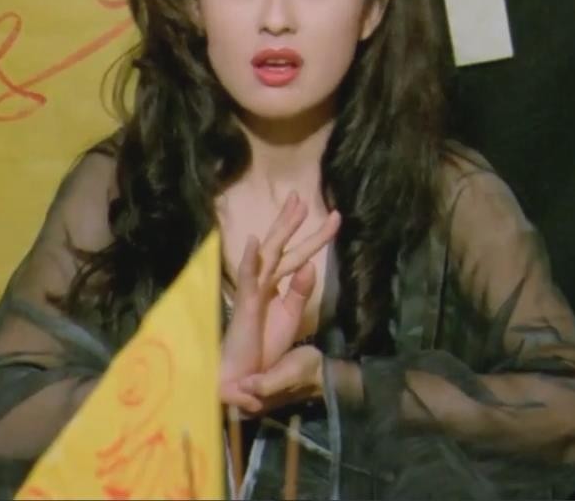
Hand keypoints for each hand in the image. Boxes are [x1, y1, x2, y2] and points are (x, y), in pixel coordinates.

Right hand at [219, 193, 339, 409]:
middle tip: (302, 196)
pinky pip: (248, 278)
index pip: (295, 256)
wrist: (244, 378)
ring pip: (270, 254)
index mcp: (275, 286)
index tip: (331, 217)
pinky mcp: (245, 305)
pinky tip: (255, 242)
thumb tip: (311, 266)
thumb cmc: (263, 348)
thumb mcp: (290, 316)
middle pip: (280, 246)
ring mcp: (253, 291)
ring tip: (294, 206)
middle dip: (292, 221)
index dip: (312, 237)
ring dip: (282, 230)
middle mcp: (263, 283)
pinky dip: (251, 260)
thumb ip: (300, 291)